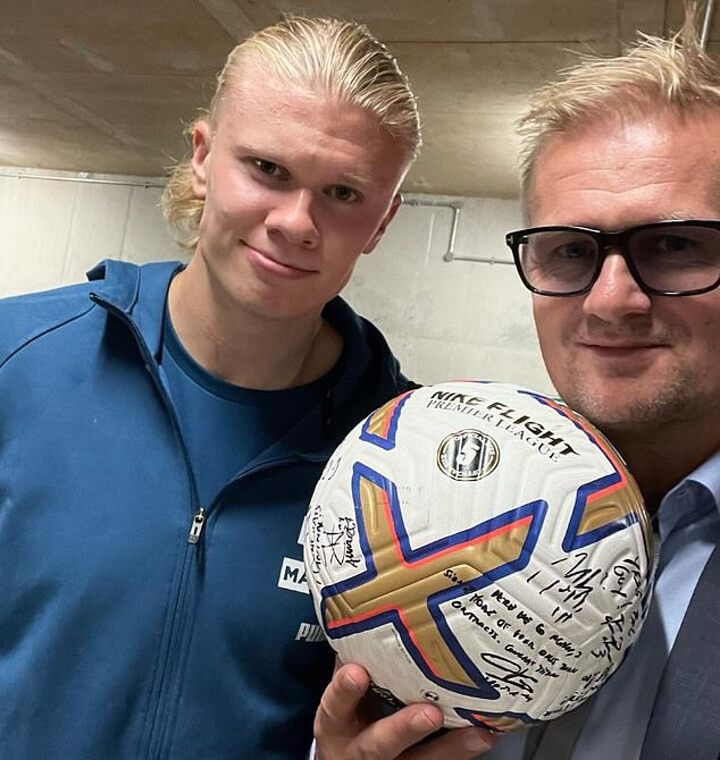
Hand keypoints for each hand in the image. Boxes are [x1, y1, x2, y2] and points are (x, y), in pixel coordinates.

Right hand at [314, 663, 497, 758]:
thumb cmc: (345, 719)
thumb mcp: (339, 697)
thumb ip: (351, 665)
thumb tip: (366, 613)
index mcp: (336, 723)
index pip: (335, 706)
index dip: (345, 691)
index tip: (357, 672)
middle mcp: (360, 749)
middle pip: (379, 744)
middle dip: (404, 728)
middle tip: (429, 712)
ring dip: (449, 748)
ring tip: (476, 731)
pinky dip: (464, 749)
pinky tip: (486, 734)